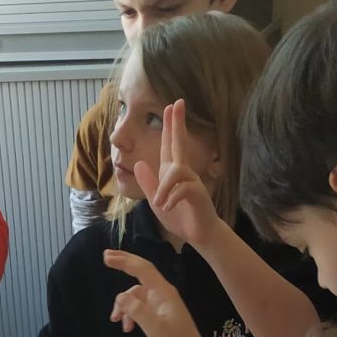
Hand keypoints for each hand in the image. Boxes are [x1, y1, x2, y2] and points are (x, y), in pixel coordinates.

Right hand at [104, 250, 209, 336]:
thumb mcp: (156, 329)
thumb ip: (138, 312)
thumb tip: (121, 296)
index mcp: (164, 293)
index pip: (143, 269)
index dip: (125, 261)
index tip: (107, 257)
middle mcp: (161, 294)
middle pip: (140, 273)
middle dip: (123, 266)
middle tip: (105, 259)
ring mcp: (159, 304)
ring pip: (135, 295)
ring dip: (123, 305)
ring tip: (116, 320)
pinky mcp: (157, 314)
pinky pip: (138, 307)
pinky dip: (130, 315)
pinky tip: (128, 328)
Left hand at [134, 101, 221, 250]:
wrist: (197, 233)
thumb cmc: (178, 216)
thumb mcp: (156, 200)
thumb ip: (148, 183)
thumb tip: (139, 163)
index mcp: (172, 172)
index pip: (169, 145)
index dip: (170, 127)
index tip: (171, 106)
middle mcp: (184, 172)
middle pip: (179, 143)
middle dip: (177, 124)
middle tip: (177, 103)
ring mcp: (192, 181)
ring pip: (176, 170)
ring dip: (163, 188)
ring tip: (159, 203)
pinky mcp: (198, 193)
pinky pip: (182, 188)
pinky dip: (171, 198)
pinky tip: (167, 207)